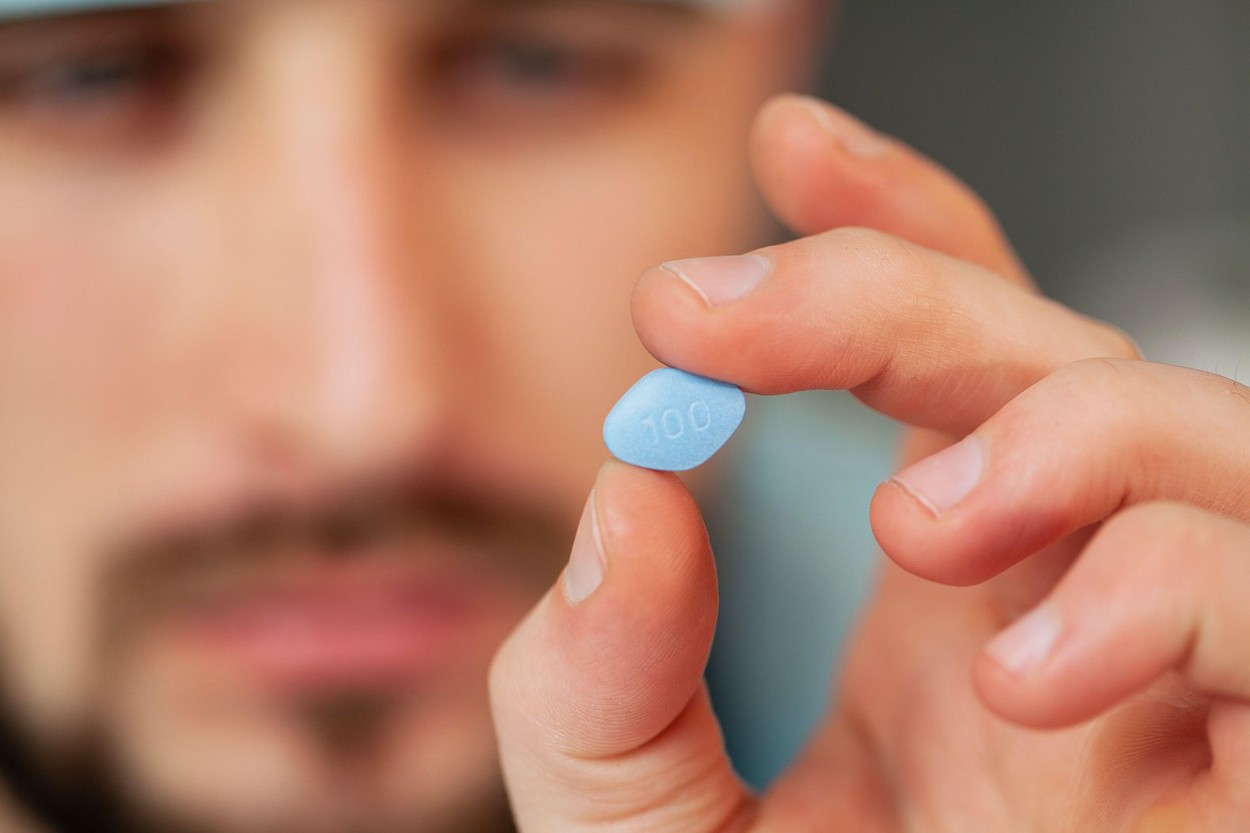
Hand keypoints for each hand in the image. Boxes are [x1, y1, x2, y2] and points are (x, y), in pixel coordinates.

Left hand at [490, 95, 1249, 829]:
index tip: (789, 156)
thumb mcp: (628, 817)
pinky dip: (1170, 588)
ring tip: (916, 522)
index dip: (881, 233)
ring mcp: (1166, 668)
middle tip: (726, 308)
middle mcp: (1045, 593)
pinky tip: (1036, 663)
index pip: (931, 352)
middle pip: (1028, 348)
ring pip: (1193, 430)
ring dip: (1055, 428)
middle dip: (887, 289)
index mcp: (908, 582)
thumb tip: (629, 493)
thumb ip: (591, 673)